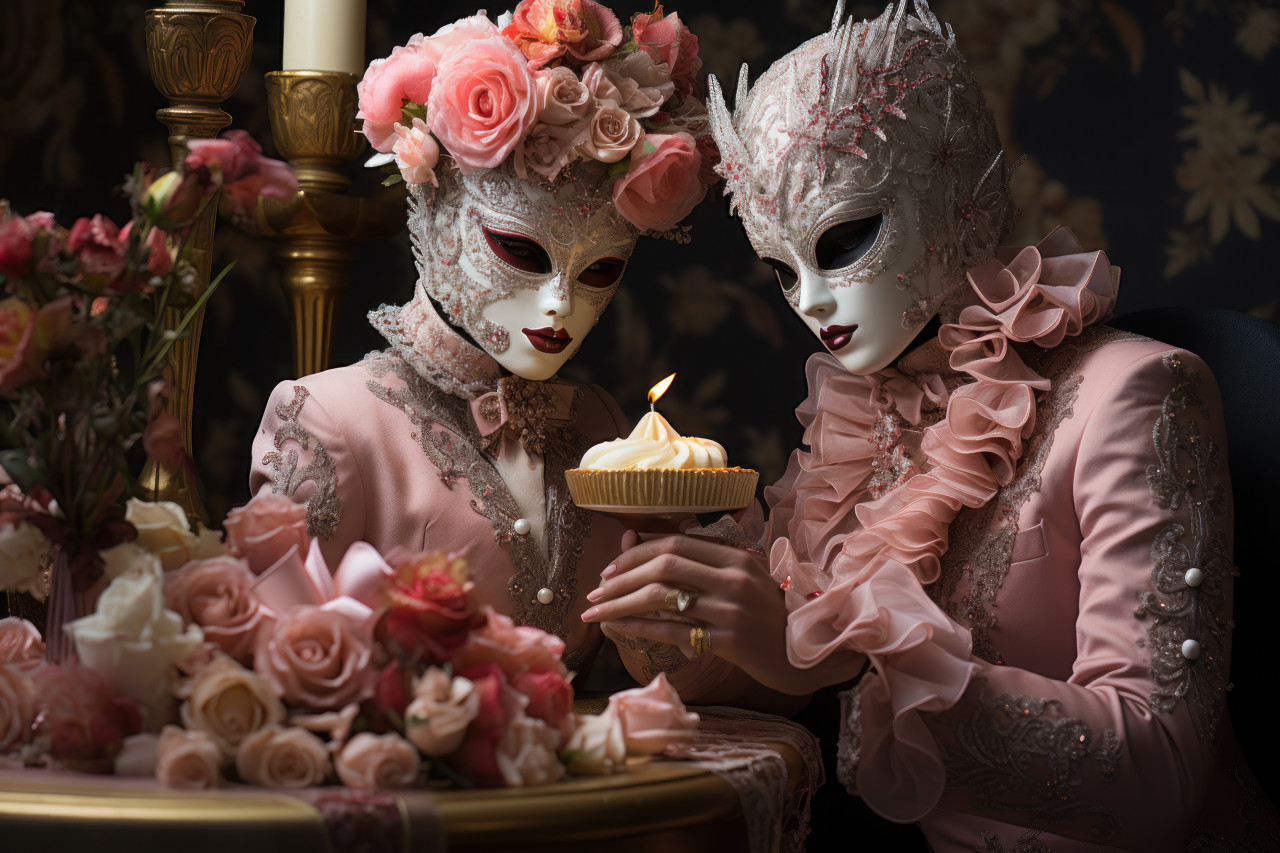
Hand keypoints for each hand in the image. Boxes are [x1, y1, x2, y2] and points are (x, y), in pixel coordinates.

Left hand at [581, 532, 862, 694]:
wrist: (802, 653)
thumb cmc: (764, 614)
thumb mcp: (737, 577)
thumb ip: (693, 559)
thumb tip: (632, 538)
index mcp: (735, 556)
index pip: (674, 543)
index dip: (635, 553)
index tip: (610, 569)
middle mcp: (732, 577)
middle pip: (663, 565)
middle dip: (620, 577)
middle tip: (595, 592)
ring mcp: (730, 609)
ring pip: (661, 597)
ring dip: (620, 603)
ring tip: (594, 612)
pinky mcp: (727, 640)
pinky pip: (670, 631)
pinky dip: (637, 627)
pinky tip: (617, 629)